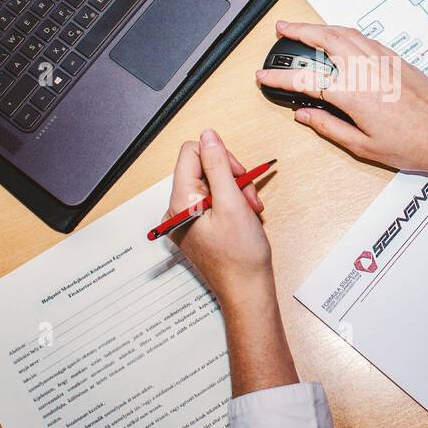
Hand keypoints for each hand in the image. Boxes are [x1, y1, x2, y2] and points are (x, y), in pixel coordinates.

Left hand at [166, 130, 272, 311]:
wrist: (247, 291)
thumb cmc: (241, 256)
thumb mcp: (232, 202)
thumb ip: (218, 165)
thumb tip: (208, 136)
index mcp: (181, 200)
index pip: (192, 152)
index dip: (220, 157)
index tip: (239, 175)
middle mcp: (177, 208)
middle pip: (202, 168)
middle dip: (231, 177)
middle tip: (249, 197)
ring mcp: (186, 219)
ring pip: (210, 184)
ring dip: (234, 191)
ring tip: (249, 210)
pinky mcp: (196, 227)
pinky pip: (212, 201)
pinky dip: (231, 203)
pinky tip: (243, 217)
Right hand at [255, 21, 427, 184]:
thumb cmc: (413, 145)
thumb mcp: (362, 146)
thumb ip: (328, 127)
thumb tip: (305, 115)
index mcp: (353, 93)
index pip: (305, 79)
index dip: (279, 76)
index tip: (264, 75)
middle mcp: (366, 69)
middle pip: (324, 38)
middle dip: (298, 30)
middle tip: (281, 29)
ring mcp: (382, 59)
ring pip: (344, 32)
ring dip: (320, 27)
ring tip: (304, 28)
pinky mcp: (396, 57)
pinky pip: (362, 37)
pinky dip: (343, 31)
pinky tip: (338, 36)